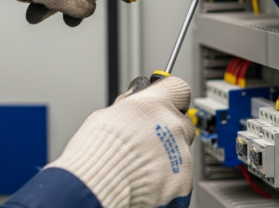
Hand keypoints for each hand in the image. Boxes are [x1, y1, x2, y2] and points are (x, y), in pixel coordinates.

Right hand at [47, 76, 194, 207]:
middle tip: (148, 137)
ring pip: (181, 148)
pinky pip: (180, 172)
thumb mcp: (104, 117)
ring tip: (141, 163)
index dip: (169, 95)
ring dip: (167, 152)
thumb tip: (132, 103)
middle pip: (182, 120)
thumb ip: (128, 108)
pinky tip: (146, 178)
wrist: (98, 189)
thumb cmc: (94, 155)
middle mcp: (172, 126)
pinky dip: (167, 175)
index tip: (164, 99)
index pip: (178, 88)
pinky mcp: (184, 180)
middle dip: (168, 127)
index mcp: (153, 105)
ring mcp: (180, 154)